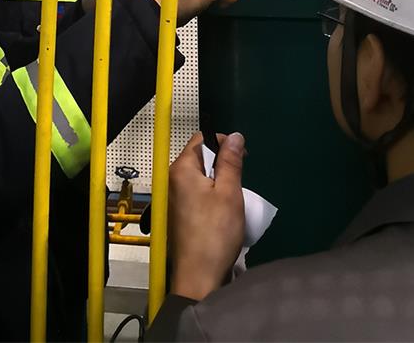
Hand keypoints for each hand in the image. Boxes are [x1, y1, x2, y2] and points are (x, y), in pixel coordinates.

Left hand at [168, 132, 245, 300]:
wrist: (199, 276)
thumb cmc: (215, 232)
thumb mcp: (229, 192)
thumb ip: (231, 162)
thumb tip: (235, 136)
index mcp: (181, 169)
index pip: (201, 139)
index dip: (222, 142)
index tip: (242, 157)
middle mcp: (172, 180)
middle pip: (199, 158)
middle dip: (221, 164)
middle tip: (239, 181)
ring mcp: (173, 199)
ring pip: (200, 178)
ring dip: (218, 183)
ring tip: (233, 199)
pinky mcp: (178, 215)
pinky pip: (196, 195)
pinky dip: (211, 198)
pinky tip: (223, 213)